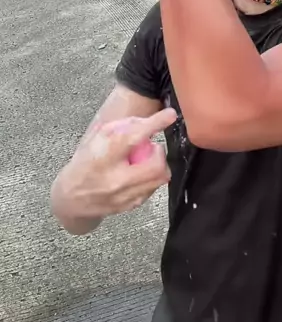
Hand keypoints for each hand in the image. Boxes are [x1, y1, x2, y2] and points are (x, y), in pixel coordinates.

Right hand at [54, 109, 176, 219]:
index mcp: (103, 156)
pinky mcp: (129, 206)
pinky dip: (151, 178)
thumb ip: (121, 128)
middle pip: (156, 164)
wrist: (71, 198)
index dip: (155, 123)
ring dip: (158, 165)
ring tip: (145, 160)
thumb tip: (147, 121)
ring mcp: (123, 196)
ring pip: (159, 178)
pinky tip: (140, 173)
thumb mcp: (96, 138)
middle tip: (152, 147)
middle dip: (159, 152)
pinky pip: (152, 189)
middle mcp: (115, 178)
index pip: (133, 136)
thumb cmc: (85, 162)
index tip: (171, 115)